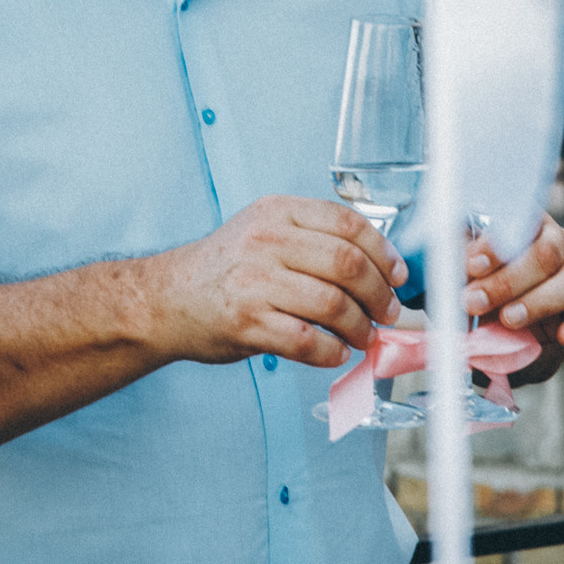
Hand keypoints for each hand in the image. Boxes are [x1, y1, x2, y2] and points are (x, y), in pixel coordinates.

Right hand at [148, 195, 407, 367]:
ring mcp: (255, 281)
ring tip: (363, 336)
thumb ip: (313, 240)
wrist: (166, 298)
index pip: (348, 224)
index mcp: (277, 211)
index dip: (384, 252)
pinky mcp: (246, 322)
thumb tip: (378, 269)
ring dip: (360, 328)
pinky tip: (334, 352)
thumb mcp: (264, 231)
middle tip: (386, 313)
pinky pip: (306, 341)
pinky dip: (331, 352)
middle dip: (379, 294)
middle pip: (348, 264)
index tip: (397, 276)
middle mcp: (266, 240)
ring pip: (333, 305)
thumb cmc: (225, 269)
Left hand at [464, 215, 563, 383]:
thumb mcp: (455, 271)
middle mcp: (553, 244)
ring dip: (539, 301)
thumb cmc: (469, 286)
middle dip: (507, 280)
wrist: (483, 331)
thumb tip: (459, 262)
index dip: (497, 244)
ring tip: (508, 320)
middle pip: (547, 252)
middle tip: (475, 301)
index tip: (472, 266)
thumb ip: (458, 262)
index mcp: (522, 224)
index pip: (519, 221)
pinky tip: (563, 336)